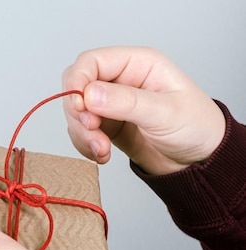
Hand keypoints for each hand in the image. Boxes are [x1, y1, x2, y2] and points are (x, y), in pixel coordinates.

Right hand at [62, 46, 225, 174]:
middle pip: (77, 87)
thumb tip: (89, 94)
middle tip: (92, 131)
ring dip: (82, 134)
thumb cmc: (196, 127)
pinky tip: (102, 154)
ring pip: (76, 113)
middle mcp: (120, 81)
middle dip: (78, 113)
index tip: (79, 106)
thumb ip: (126, 102)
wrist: (199, 161)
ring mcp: (111, 105)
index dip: (77, 82)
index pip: (91, 62)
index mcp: (137, 65)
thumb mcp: (164, 112)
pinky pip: (81, 132)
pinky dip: (85, 146)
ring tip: (102, 150)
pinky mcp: (107, 126)